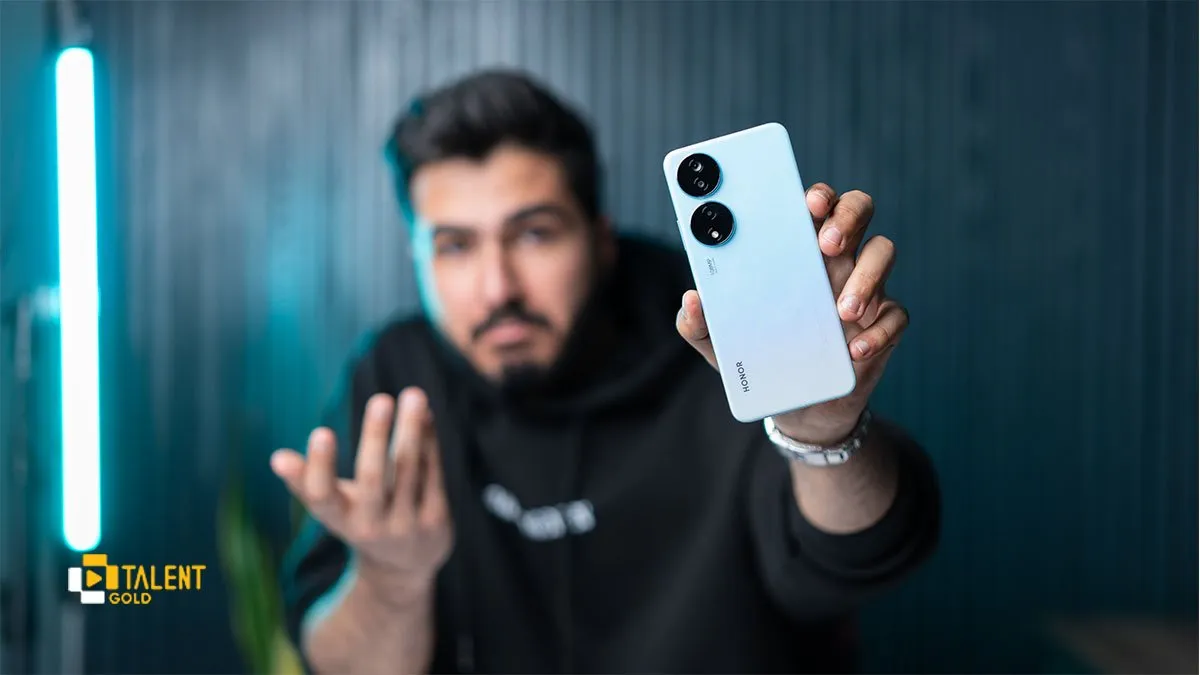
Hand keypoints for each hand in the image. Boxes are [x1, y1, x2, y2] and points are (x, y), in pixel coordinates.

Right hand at [270, 387, 452, 601]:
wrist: (405, 566)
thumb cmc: (361, 519)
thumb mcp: (334, 507)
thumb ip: (308, 481)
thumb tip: (277, 457)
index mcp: (339, 520)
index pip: (322, 497)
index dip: (318, 467)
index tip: (320, 432)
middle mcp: (371, 526)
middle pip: (373, 479)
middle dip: (375, 438)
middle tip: (380, 399)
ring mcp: (405, 525)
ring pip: (409, 470)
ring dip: (411, 429)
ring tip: (412, 394)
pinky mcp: (435, 520)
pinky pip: (432, 473)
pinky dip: (429, 442)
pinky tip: (426, 415)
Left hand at [677, 184, 908, 444]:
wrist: (796, 407)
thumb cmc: (757, 356)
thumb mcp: (719, 344)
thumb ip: (697, 322)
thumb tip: (693, 298)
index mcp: (795, 249)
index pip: (812, 203)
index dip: (816, 194)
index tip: (808, 202)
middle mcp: (833, 257)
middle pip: (857, 209)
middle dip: (847, 217)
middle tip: (827, 244)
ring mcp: (863, 286)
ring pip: (883, 251)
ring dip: (868, 275)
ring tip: (843, 311)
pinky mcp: (883, 323)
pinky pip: (896, 314)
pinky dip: (880, 331)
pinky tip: (855, 350)